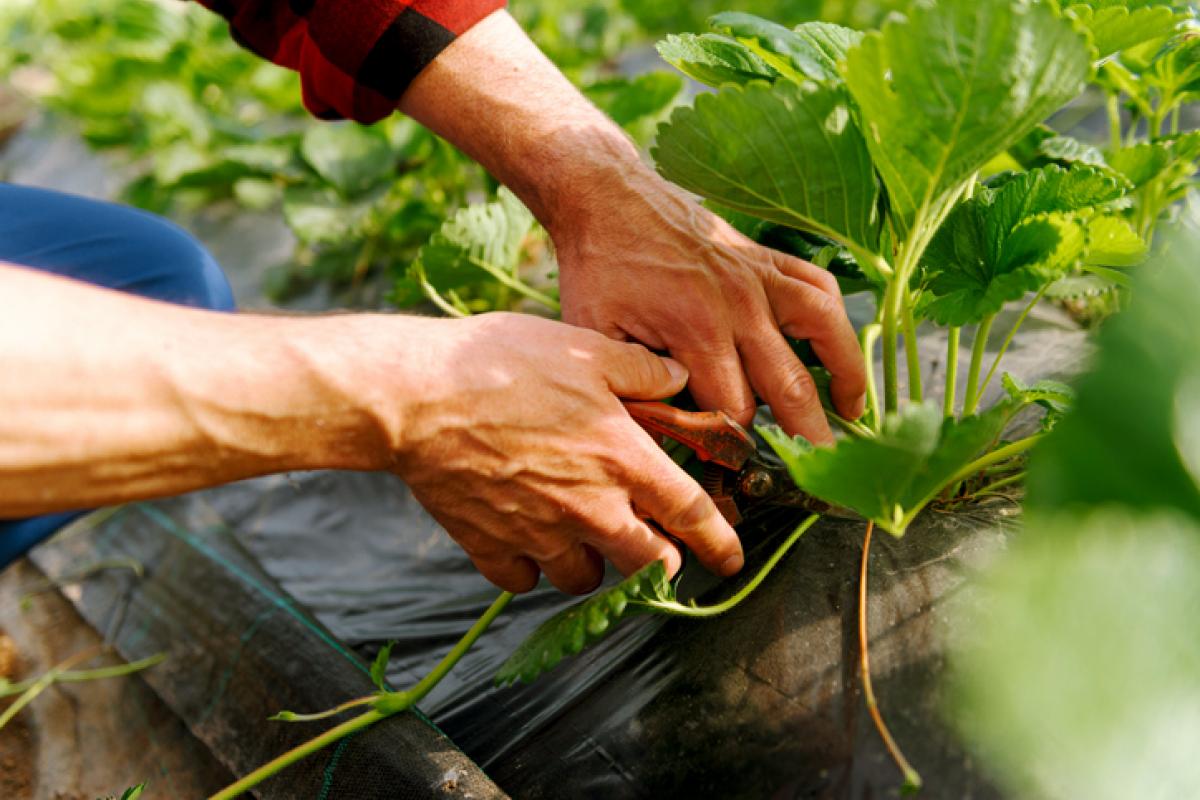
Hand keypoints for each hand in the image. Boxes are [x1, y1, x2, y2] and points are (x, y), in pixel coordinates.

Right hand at [379, 313, 743, 594]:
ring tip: (581, 533)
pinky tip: (524, 536)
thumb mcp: (584, 349)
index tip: (731, 559)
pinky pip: (522, 579)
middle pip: (646, 563)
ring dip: (592, 563)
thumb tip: (677, 378)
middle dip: (658, 560)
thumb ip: (641, 370)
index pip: (691, 515)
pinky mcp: (489, 547)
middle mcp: (589, 509)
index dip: (720, 542)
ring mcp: (537, 535)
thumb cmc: (500, 364)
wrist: (415, 397)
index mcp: (622, 461)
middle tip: (651, 543)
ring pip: (584, 579)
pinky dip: (529, 566)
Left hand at [555, 175, 866, 445]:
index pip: (736, 411)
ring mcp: (759, 276)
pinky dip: (837, 320)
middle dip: (808, 438)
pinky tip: (838, 350)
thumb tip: (657, 436)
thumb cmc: (598, 270)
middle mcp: (739, 305)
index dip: (738, 449)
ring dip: (846, 375)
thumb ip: (630, 386)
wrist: (606, 198)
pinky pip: (820, 284)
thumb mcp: (595, 335)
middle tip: (823, 476)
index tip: (740, 472)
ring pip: (826, 330)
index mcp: (696, 332)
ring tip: (853, 414)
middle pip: (790, 387)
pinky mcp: (766, 255)